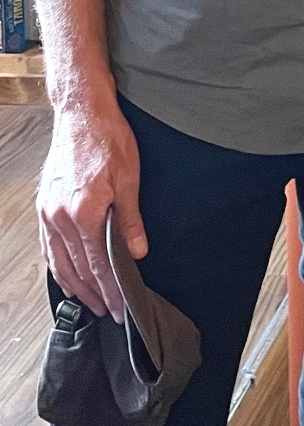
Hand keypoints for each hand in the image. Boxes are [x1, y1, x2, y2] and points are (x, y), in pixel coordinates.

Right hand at [37, 96, 147, 322]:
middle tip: (110, 312)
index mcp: (84, 213)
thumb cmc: (108, 139)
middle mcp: (61, 218)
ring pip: (59, 262)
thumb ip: (130, 220)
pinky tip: (68, 275)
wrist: (81, 113)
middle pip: (78, 269)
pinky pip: (49, 247)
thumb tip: (137, 251)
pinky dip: (59, 266)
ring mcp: (48, 213)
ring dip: (75, 286)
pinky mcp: (44, 206)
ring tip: (92, 301)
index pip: (99, 264)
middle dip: (95, 294)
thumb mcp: (129, 178)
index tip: (121, 307)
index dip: (111, 289)